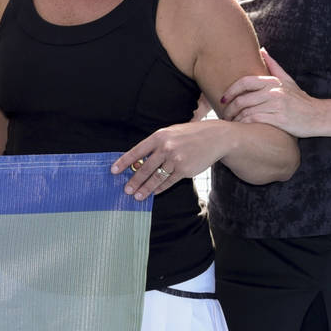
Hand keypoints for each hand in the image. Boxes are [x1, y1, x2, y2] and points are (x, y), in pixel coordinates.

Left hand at [111, 119, 237, 199]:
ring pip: (156, 178)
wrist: (217, 137)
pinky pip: (168, 182)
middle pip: (144, 168)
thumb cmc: (190, 135)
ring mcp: (176, 160)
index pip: (136, 151)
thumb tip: (138, 162)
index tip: (113, 171)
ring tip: (136, 196)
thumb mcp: (171, 133)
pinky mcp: (185, 170)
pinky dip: (159, 189)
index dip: (123, 162)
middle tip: (125, 190)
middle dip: (133, 181)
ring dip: (145, 189)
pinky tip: (153, 193)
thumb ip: (156, 145)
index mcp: (159, 136)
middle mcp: (166, 148)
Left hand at [219, 50, 328, 136]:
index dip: (230, 91)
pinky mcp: (279, 119)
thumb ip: (273, 66)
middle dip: (229, 109)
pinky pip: (254, 120)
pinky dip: (244, 124)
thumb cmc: (300, 99)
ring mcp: (277, 105)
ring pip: (246, 111)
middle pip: (242, 99)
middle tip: (224, 115)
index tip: (223, 100)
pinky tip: (241, 128)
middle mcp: (274, 92)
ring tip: (231, 123)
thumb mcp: (288, 80)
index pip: (244, 82)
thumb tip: (261, 49)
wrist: (318, 116)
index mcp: (273, 82)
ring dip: (235, 119)